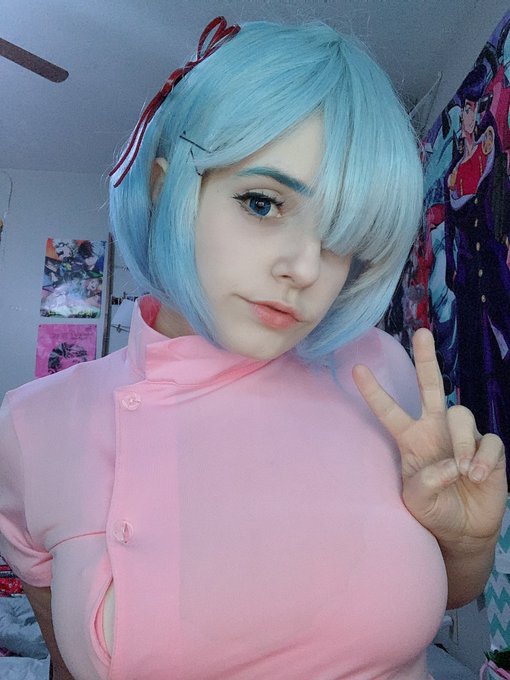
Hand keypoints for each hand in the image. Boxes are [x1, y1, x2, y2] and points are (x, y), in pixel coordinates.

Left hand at [352, 328, 506, 549]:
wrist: (461, 530)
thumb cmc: (432, 510)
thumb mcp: (415, 499)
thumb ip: (425, 481)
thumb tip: (452, 464)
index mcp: (410, 438)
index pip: (389, 410)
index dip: (374, 391)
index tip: (356, 369)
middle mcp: (435, 429)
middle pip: (430, 385)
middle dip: (426, 358)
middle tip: (420, 333)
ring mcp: (463, 436)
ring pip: (462, 415)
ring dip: (461, 443)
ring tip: (463, 472)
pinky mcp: (488, 449)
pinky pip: (489, 441)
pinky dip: (483, 458)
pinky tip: (477, 475)